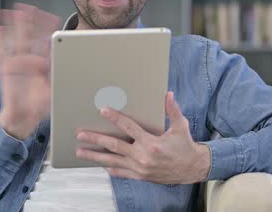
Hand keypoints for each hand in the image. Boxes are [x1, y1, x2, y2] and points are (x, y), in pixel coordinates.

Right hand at [0, 3, 59, 139]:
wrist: (23, 116)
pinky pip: (0, 52)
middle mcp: (32, 60)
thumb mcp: (53, 93)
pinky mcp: (5, 68)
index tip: (52, 18)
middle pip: (31, 37)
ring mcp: (18, 62)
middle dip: (31, 22)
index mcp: (45, 63)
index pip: (47, 42)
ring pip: (16, 40)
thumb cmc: (40, 105)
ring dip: (14, 27)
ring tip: (13, 11)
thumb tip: (64, 72)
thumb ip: (57, 82)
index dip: (49, 30)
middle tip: (30, 8)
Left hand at [75, 92, 210, 183]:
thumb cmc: (185, 146)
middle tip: (80, 135)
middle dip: (95, 139)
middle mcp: (142, 157)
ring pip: (112, 161)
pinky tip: (100, 164)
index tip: (103, 110)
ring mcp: (139, 169)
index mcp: (151, 143)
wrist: (191, 169)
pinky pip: (121, 172)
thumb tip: (168, 94)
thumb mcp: (180, 126)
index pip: (129, 127)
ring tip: (80, 152)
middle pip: (114, 146)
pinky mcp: (140, 176)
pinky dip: (110, 168)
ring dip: (95, 156)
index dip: (115, 118)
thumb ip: (172, 110)